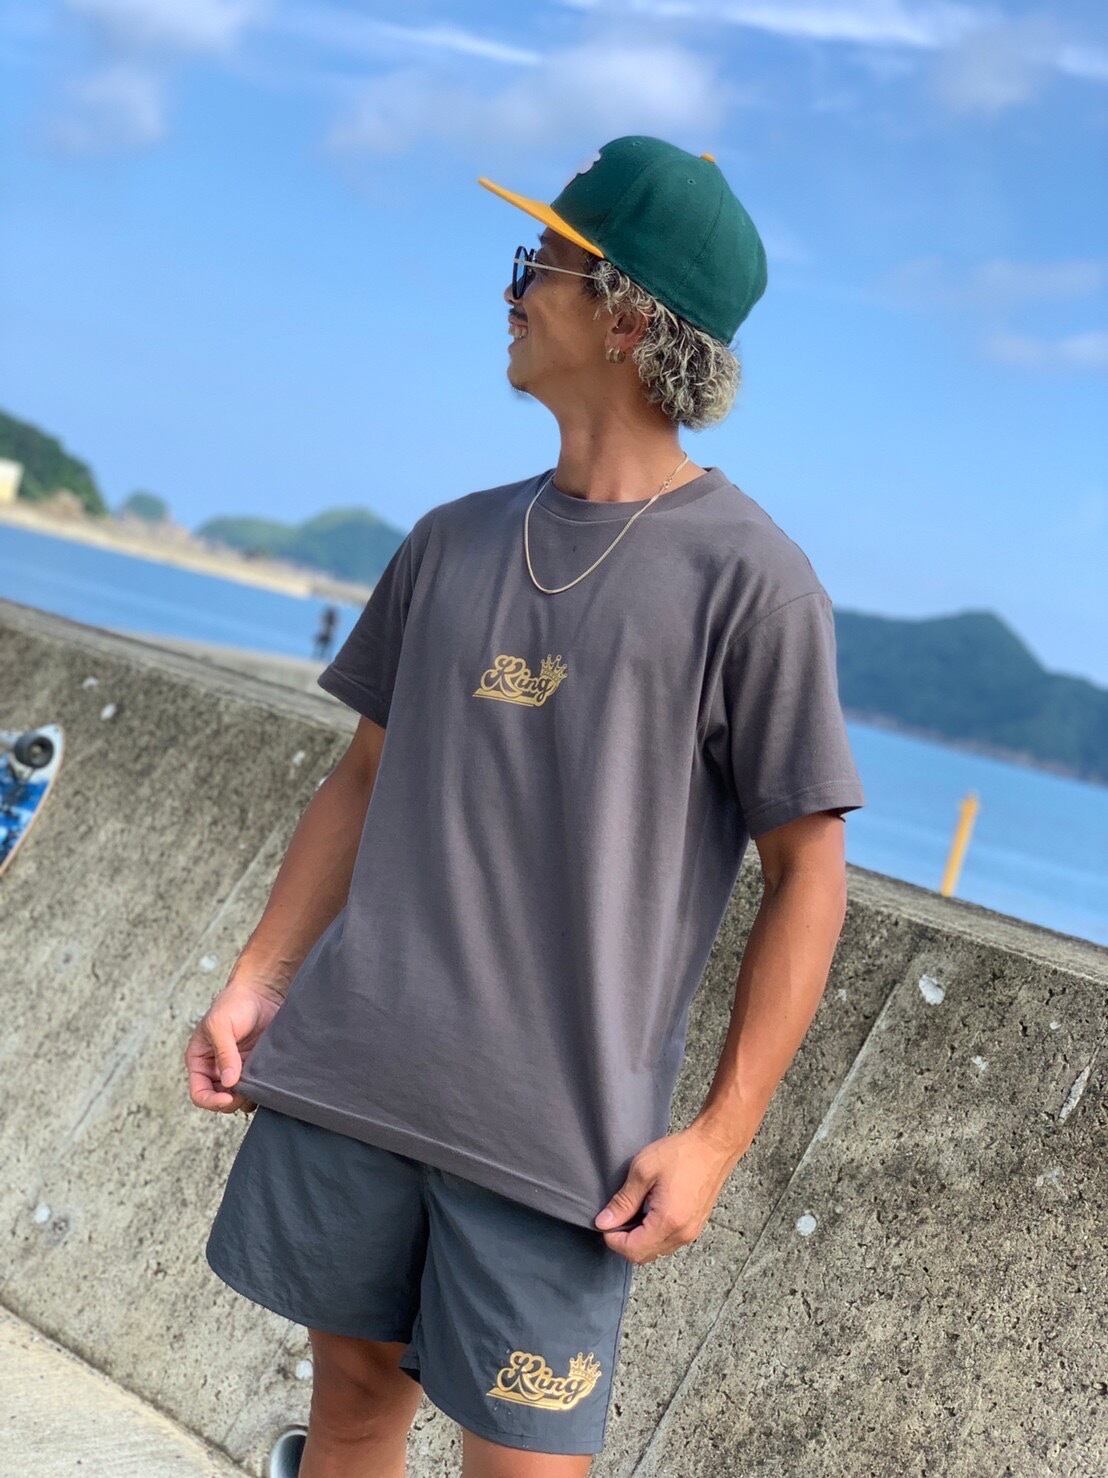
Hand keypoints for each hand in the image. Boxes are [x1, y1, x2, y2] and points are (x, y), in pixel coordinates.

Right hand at [184, 976, 284, 1114]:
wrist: (263, 991)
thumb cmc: (235, 1002)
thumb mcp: (220, 1025)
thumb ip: (224, 1053)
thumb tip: (228, 1082)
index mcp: (200, 1061)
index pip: (199, 1094)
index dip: (212, 1101)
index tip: (229, 1097)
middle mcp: (217, 1069)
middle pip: (220, 1099)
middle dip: (232, 1100)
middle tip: (247, 1090)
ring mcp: (238, 1069)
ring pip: (240, 1097)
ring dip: (248, 1096)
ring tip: (258, 1083)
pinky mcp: (256, 1067)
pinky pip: (257, 1087)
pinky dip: (261, 1089)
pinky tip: (267, 1079)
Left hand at [593, 1121, 747, 1263]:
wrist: (713, 1147)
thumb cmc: (681, 1154)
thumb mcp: (643, 1171)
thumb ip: (623, 1201)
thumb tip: (604, 1222)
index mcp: (668, 1222)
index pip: (633, 1250)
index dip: (613, 1240)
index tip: (605, 1222)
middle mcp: (682, 1234)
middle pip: (644, 1256)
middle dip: (624, 1242)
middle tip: (616, 1217)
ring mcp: (691, 1233)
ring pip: (656, 1251)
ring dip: (639, 1240)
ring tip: (632, 1213)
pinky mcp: (695, 1226)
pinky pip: (668, 1243)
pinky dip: (653, 1236)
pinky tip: (648, 1214)